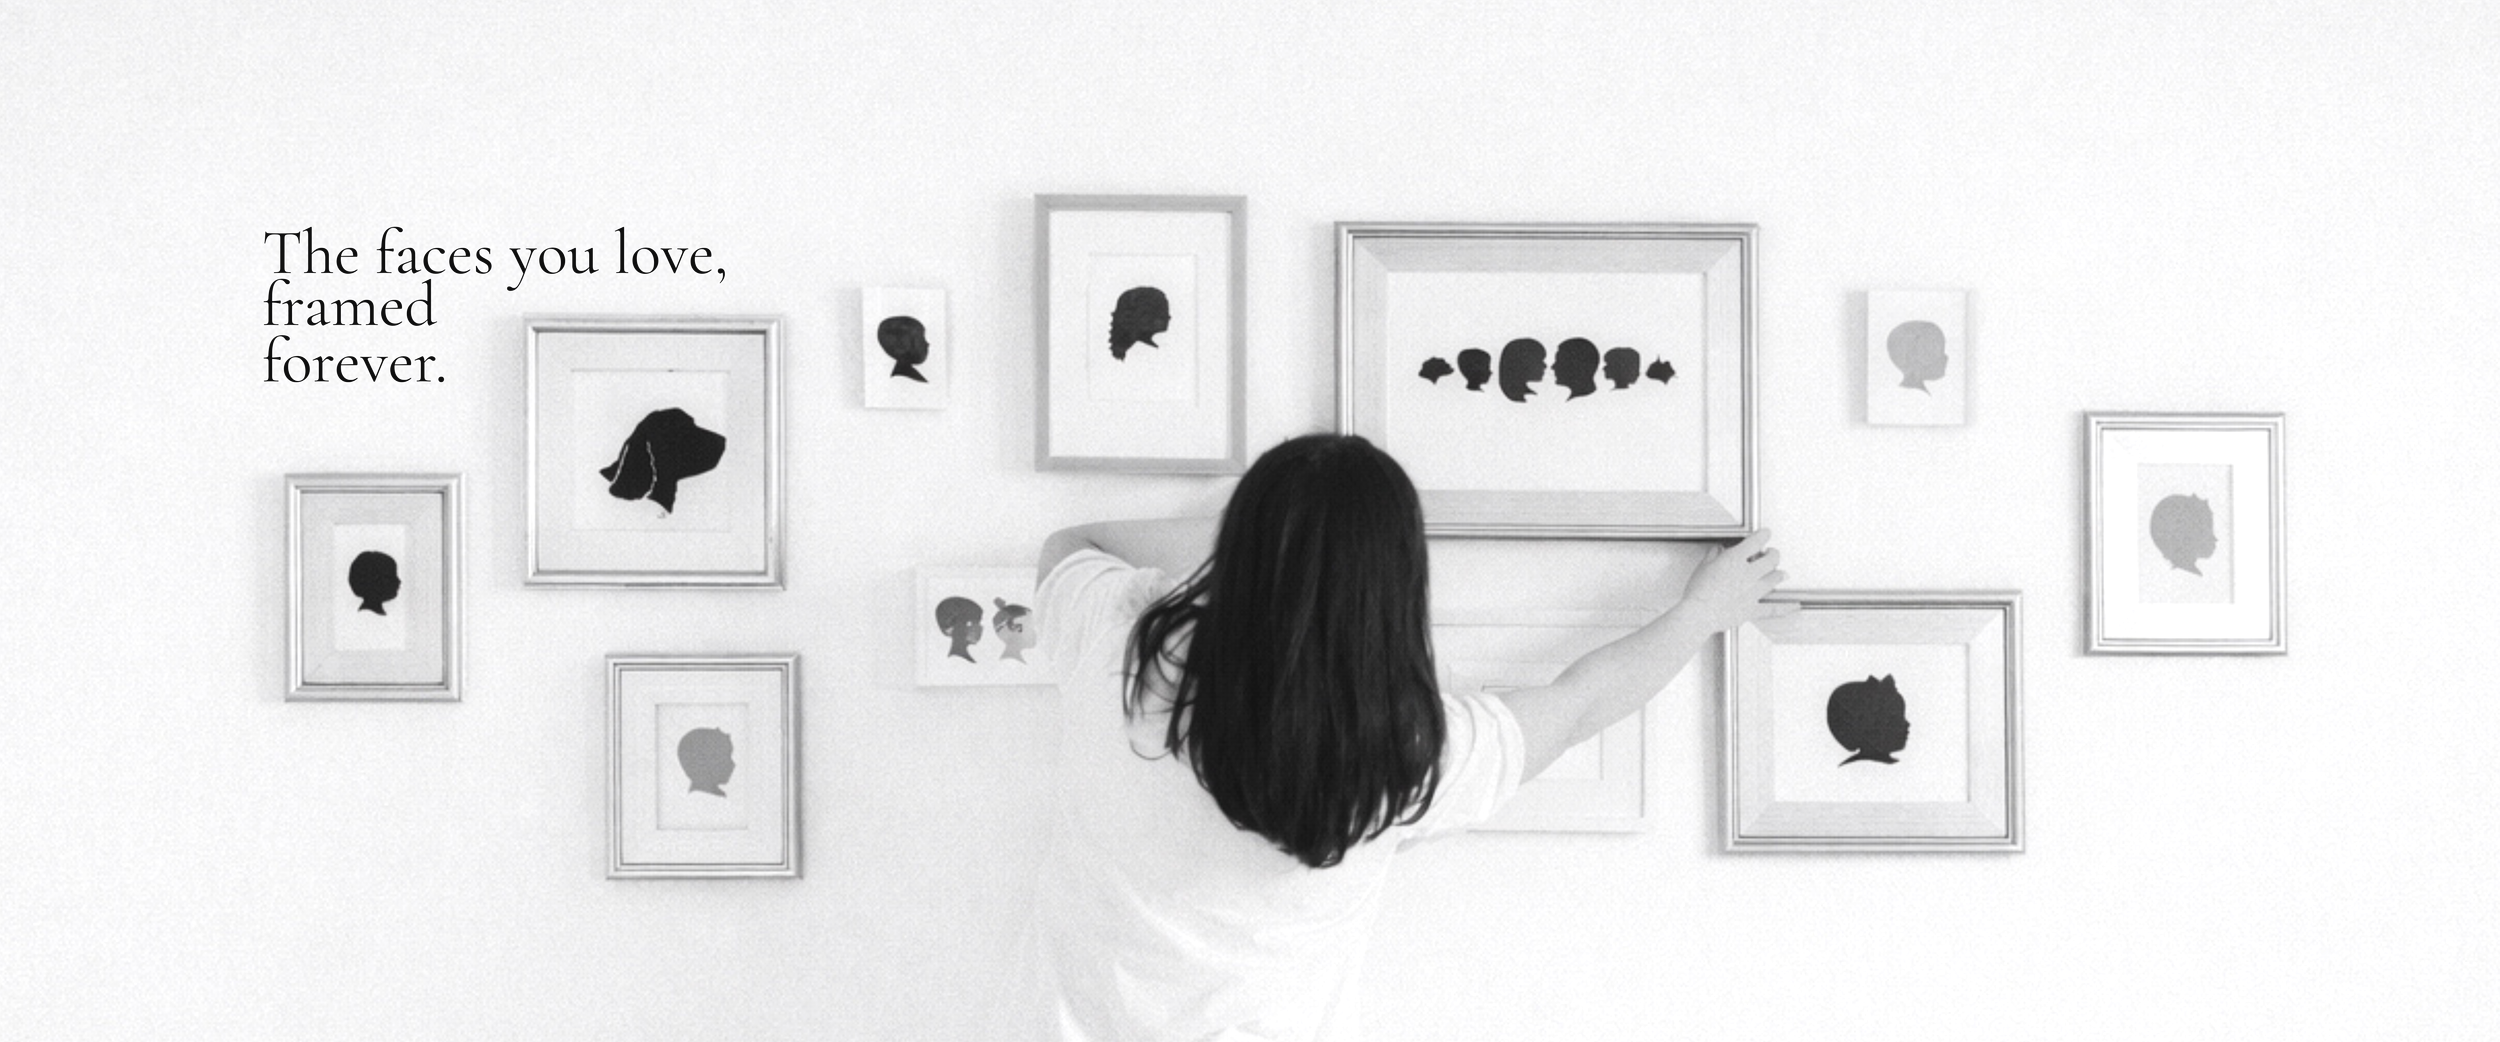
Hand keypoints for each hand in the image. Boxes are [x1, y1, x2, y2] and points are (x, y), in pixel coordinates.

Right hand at [1668, 529, 1796, 633]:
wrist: (1698, 614)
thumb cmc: (1697, 592)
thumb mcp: (1702, 567)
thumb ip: (1713, 556)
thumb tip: (1717, 551)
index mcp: (1735, 559)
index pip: (1756, 541)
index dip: (1764, 535)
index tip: (1766, 534)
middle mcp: (1748, 573)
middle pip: (1771, 559)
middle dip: (1773, 554)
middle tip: (1772, 553)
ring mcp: (1753, 592)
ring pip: (1775, 578)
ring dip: (1779, 574)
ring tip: (1780, 573)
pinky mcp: (1753, 609)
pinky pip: (1773, 608)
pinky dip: (1786, 607)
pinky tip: (1794, 605)